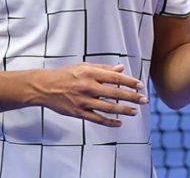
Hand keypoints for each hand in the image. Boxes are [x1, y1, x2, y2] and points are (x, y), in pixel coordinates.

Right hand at [32, 63, 147, 126]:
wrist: (44, 87)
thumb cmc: (66, 74)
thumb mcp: (84, 66)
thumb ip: (103, 68)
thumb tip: (121, 69)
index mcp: (90, 73)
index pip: (115, 78)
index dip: (130, 82)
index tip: (140, 86)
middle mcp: (88, 87)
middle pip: (115, 93)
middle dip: (132, 97)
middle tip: (144, 100)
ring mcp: (83, 101)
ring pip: (108, 108)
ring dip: (123, 110)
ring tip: (134, 111)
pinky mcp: (78, 112)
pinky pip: (97, 119)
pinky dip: (109, 122)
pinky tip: (119, 123)